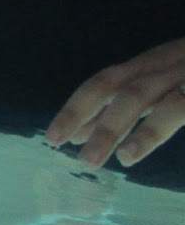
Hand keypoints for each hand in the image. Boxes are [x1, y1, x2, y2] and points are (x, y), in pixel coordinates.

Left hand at [46, 37, 184, 168]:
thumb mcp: (165, 88)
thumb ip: (125, 110)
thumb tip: (79, 134)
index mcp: (154, 65)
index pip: (106, 83)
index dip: (76, 108)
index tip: (52, 139)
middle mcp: (167, 64)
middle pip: (117, 86)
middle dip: (82, 114)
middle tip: (58, 146)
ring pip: (140, 96)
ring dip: (111, 128)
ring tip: (95, 160)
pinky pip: (178, 108)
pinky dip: (151, 131)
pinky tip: (130, 153)